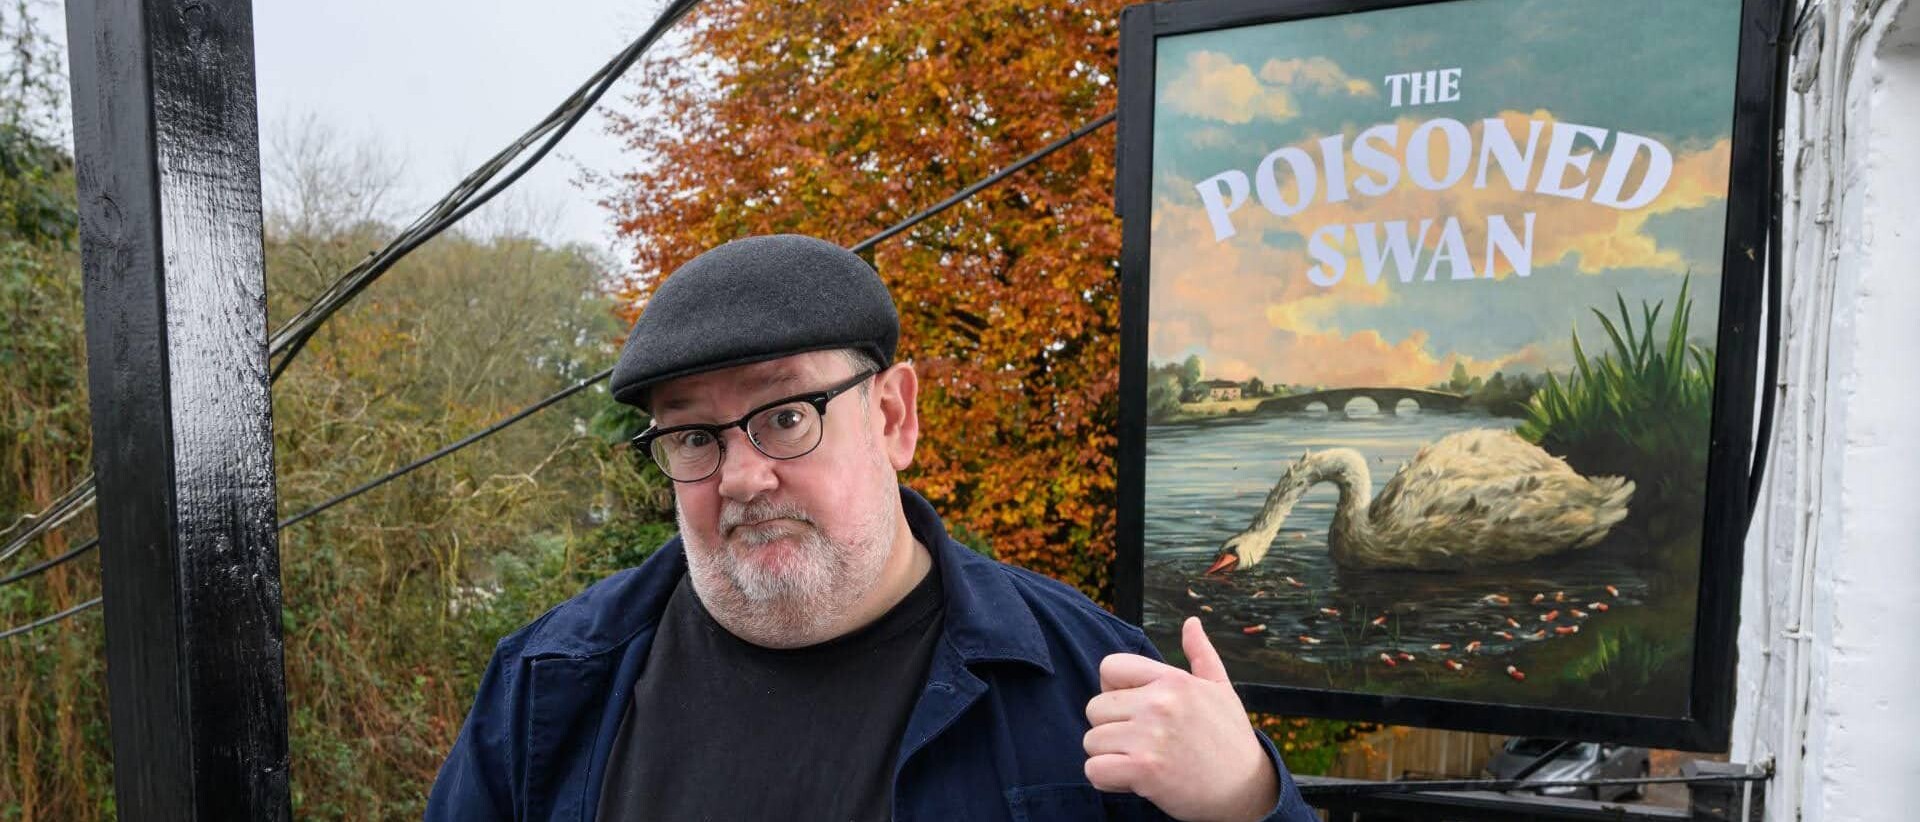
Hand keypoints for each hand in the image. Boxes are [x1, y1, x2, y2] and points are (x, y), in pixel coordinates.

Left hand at [1083, 617, 1278, 821]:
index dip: (1112, 690)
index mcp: (1173, 680)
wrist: (1247, 790)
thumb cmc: (1231, 739)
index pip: (1109, 667)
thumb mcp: (1221, 689)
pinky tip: (1131, 780)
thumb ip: (1201, 654)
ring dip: (1108, 756)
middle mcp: (1159, 703)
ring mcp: (1150, 737)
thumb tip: (1192, 622)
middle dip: (1109, 728)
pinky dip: (1106, 779)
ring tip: (1140, 761)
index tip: (1133, 709)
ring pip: (1091, 740)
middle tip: (1140, 743)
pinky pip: (1094, 769)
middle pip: (1094, 707)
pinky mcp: (1144, 771)